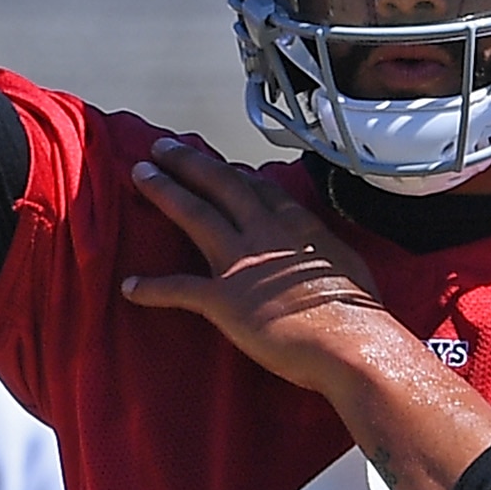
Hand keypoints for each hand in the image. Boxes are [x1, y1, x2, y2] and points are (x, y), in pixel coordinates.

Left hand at [118, 137, 413, 398]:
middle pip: (220, 185)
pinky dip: (152, 288)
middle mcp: (264, 232)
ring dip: (164, 192)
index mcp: (296, 224)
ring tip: (140, 174)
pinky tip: (131, 286)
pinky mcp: (224, 298)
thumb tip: (322, 252)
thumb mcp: (349, 265)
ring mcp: (241, 262)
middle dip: (189, 162)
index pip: (258, 188)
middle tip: (162, 146)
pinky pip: (179, 288)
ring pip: (194, 215)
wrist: (350, 342)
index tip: (218, 164)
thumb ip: (323, 251)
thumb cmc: (360, 313)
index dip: (233, 173)